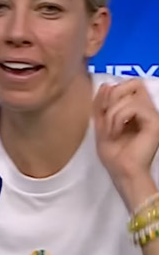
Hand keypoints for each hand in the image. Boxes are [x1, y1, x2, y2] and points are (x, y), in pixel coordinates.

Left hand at [94, 80, 158, 205]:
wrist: (122, 171)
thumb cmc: (114, 154)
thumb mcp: (101, 125)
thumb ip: (102, 105)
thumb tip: (106, 84)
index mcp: (136, 110)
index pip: (129, 84)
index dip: (113, 91)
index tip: (103, 109)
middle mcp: (147, 110)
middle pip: (134, 83)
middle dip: (114, 97)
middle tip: (108, 118)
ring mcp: (152, 115)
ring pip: (130, 96)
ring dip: (113, 113)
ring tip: (112, 131)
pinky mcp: (155, 122)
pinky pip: (134, 107)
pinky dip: (119, 118)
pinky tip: (117, 132)